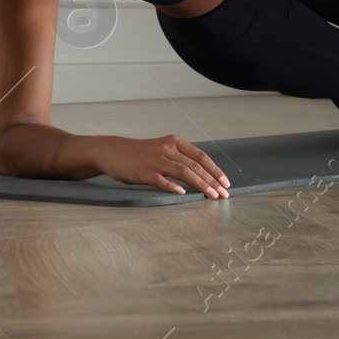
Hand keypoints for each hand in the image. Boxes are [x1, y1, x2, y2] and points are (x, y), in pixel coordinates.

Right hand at [93, 134, 229, 197]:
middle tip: (224, 194)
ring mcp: (156, 160)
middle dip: (212, 181)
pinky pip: (161, 180)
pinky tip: (183, 193)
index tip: (225, 183)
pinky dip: (173, 187)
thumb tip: (201, 175)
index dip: (215, 170)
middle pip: (196, 165)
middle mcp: (168, 149)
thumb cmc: (141, 154)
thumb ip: (179, 158)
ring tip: (212, 196)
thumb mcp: (163, 149)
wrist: (113, 152)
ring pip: (184, 172)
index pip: (201, 156)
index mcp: (175, 142)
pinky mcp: (144, 172)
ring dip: (200, 185)